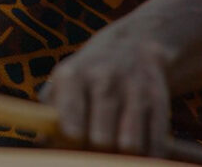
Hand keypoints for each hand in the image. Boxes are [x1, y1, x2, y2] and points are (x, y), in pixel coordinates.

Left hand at [40, 31, 171, 156]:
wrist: (132, 46)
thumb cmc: (87, 76)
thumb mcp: (62, 85)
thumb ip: (48, 114)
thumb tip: (42, 144)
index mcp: (71, 77)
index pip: (71, 125)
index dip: (71, 145)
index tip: (72, 146)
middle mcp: (103, 80)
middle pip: (101, 139)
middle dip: (96, 153)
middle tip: (93, 150)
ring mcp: (134, 89)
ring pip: (131, 145)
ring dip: (122, 157)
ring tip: (114, 151)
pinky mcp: (159, 100)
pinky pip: (156, 144)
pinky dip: (146, 156)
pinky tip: (136, 151)